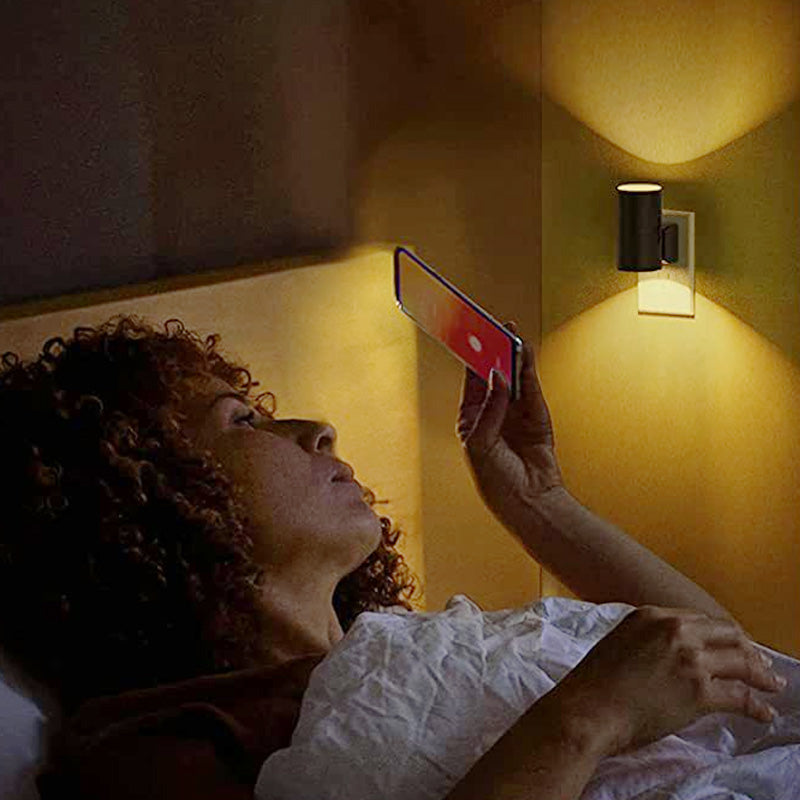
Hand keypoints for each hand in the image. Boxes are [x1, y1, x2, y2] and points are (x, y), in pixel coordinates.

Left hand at [457, 324, 561, 531]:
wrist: (530, 501)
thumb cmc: (498, 482)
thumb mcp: (481, 444)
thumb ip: (490, 408)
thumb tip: (497, 376)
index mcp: (471, 420)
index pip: (470, 383)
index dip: (469, 361)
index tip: (467, 338)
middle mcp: (493, 413)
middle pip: (492, 375)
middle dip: (492, 352)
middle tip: (491, 328)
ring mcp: (515, 412)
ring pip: (513, 377)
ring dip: (511, 355)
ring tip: (510, 333)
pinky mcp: (537, 414)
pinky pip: (530, 387)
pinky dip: (528, 369)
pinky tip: (524, 352)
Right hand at [547, 606, 786, 756]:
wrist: (589, 708)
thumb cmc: (595, 682)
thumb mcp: (619, 641)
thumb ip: (647, 639)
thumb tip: (667, 655)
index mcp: (652, 615)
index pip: (700, 620)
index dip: (721, 634)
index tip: (730, 645)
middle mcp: (674, 630)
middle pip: (726, 634)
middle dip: (748, 649)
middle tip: (760, 662)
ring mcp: (690, 659)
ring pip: (741, 662)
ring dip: (762, 675)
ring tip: (772, 684)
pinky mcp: (699, 691)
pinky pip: (740, 697)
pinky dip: (756, 706)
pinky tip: (763, 713)